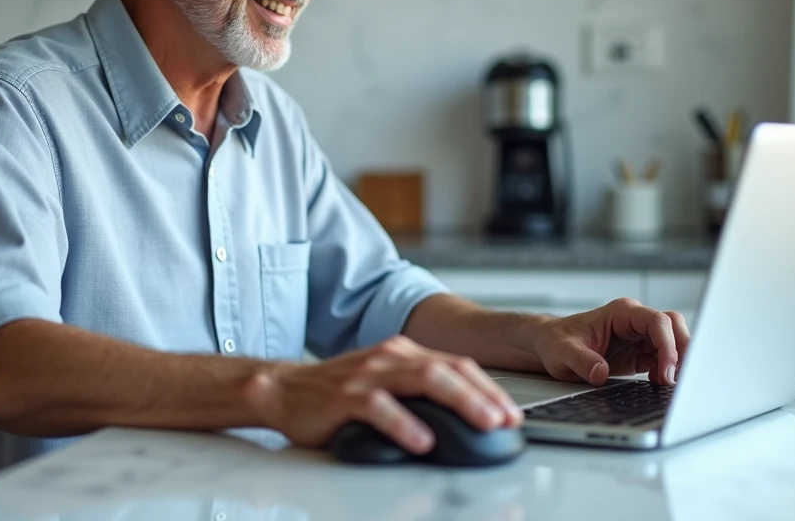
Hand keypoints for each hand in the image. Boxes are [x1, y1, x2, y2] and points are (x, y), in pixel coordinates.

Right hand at [244, 335, 522, 454]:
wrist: (283, 390)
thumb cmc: (336, 393)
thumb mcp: (385, 385)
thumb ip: (419, 394)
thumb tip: (466, 419)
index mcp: (403, 353)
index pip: (456, 365)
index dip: (488, 388)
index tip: (511, 414)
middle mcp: (389, 358)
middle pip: (447, 370)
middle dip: (483, 395)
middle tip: (506, 420)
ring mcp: (367, 375)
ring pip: (422, 380)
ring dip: (459, 402)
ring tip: (482, 423)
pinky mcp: (344, 397)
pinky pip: (380, 407)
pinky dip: (405, 424)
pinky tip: (423, 440)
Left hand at [533, 298, 690, 386]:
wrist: (550, 347)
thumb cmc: (556, 342)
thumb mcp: (562, 352)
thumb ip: (581, 360)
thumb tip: (600, 372)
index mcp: (621, 313)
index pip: (657, 321)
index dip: (668, 344)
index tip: (666, 370)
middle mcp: (635, 322)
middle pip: (674, 327)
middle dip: (681, 352)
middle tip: (672, 379)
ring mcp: (640, 337)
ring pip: (675, 342)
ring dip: (678, 362)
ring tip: (666, 384)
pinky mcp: (641, 354)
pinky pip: (666, 359)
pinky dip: (669, 371)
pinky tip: (659, 384)